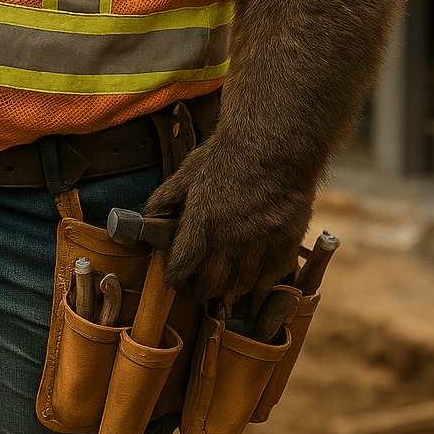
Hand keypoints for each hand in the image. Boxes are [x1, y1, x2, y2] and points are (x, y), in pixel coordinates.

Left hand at [143, 134, 307, 307]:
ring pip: (239, 287)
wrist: (277, 144)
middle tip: (193, 287)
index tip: (173, 279)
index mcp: (202, 221)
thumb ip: (166, 199)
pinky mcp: (286, 245)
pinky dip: (259, 285)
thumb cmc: (230, 155)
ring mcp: (260, 244)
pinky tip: (252, 282)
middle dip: (197, 290)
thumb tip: (147, 219)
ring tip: (221, 284)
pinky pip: (271, 280)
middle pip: (209, 285)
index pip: (181, 268)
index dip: (174, 278)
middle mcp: (230, 239)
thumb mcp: (188, 173)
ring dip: (227, 290)